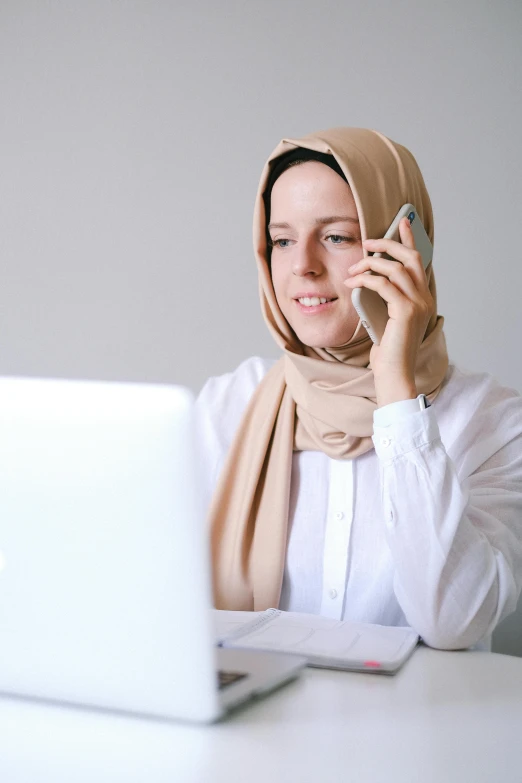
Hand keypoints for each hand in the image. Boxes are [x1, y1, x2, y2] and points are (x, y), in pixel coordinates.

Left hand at [343, 217, 433, 407]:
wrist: (393, 374)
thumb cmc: (387, 352)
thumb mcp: (385, 319)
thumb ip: (385, 299)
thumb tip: (368, 279)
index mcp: (422, 298)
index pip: (418, 262)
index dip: (410, 239)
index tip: (401, 222)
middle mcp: (424, 298)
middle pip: (409, 258)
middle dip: (388, 244)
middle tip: (368, 242)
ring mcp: (418, 304)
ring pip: (395, 268)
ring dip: (371, 263)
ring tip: (353, 268)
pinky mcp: (406, 312)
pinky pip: (384, 284)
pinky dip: (367, 279)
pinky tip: (353, 281)